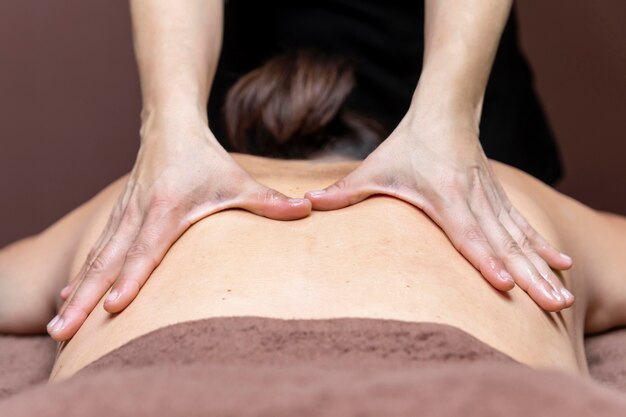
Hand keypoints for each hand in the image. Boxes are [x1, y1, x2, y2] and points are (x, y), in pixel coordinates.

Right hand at [48, 118, 310, 340]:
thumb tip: (308, 210)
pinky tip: (69, 298)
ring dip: (77, 292)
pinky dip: (81, 275)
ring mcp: (123, 216)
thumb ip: (270, 201)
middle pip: (108, 262)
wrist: (169, 126)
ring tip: (59, 326)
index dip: (131, 278)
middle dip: (86, 299)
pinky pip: (96, 251)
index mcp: (166, 208)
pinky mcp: (118, 218)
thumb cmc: (205, 158)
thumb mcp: (238, 180)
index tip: (114, 307)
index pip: (146, 249)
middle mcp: (137, 215)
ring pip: (95, 259)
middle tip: (63, 331)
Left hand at [305, 114, 573, 311]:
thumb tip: (306, 205)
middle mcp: (474, 199)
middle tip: (552, 305)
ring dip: (542, 268)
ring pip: (520, 238)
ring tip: (561, 298)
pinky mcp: (498, 197)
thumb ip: (343, 192)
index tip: (504, 285)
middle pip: (504, 243)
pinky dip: (542, 246)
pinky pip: (523, 226)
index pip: (467, 233)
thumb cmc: (407, 144)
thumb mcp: (374, 168)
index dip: (484, 260)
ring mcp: (491, 198)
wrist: (445, 110)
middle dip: (529, 276)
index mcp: (446, 194)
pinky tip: (561, 264)